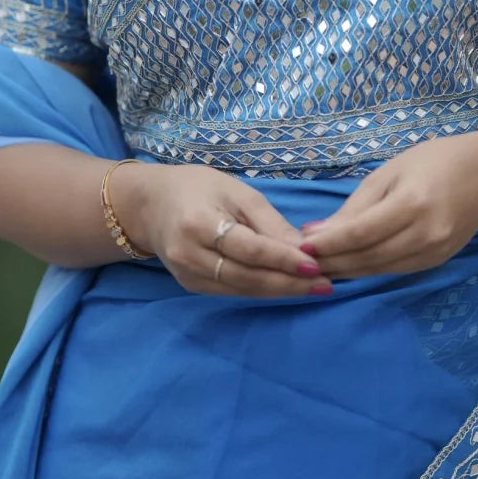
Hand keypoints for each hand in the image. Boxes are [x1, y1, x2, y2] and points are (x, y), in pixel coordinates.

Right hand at [116, 163, 334, 297]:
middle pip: (247, 276)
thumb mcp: (236, 191)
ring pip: (242, 288)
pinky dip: (261, 290)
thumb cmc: (199, 188)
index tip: (316, 265)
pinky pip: (232, 291)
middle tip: (326, 285)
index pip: (249, 248)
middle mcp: (189, 254)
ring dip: (280, 290)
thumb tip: (304, 249)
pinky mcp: (190, 286)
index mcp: (198, 223)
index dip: (283, 259)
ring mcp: (187, 274)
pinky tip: (286, 286)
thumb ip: (268, 221)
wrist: (151, 204)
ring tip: (315, 288)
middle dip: (289, 282)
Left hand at [296, 137, 477, 279]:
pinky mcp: (437, 262)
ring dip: (346, 270)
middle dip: (332, 261)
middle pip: (369, 256)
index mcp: (412, 203)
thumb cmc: (432, 162)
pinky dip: (369, 270)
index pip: (361, 232)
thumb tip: (318, 232)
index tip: (301, 245)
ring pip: (380, 269)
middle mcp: (425, 233)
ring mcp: (434, 252)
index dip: (329, 243)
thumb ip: (356, 205)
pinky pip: (395, 270)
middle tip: (301, 261)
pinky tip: (348, 266)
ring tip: (319, 266)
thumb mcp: (388, 173)